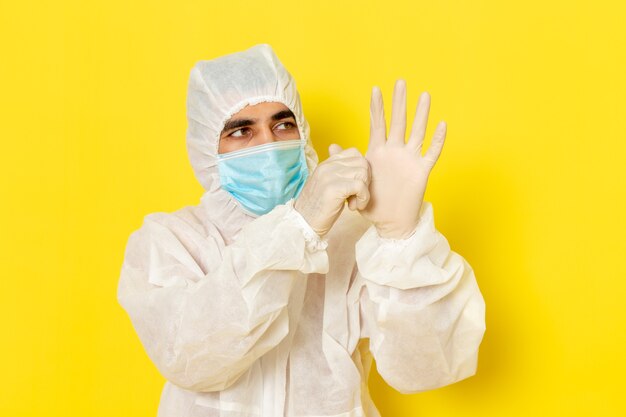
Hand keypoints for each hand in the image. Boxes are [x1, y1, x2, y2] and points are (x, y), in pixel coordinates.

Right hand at [295, 146, 370, 235]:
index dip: (361, 169)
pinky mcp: (333, 188)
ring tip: (354, 202)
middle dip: (366, 180)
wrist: (303, 223)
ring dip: (364, 190)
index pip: (353, 153)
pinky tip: (354, 207)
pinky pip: (360, 186)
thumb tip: (344, 155)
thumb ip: (337, 171)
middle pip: (362, 162)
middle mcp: (327, 166)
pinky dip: (363, 198)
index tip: (356, 185)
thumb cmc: (318, 208)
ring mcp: (329, 176)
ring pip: (363, 173)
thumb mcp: (327, 184)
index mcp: (326, 164)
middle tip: (357, 195)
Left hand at [359, 79, 446, 238]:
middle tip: (401, 81)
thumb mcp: (355, 180)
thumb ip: (346, 161)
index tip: (375, 88)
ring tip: (425, 95)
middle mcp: (395, 151)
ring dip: (421, 114)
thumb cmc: (372, 203)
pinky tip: (441, 125)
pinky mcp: (421, 171)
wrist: (388, 223)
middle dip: (399, 102)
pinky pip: (431, 153)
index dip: (376, 107)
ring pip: (417, 132)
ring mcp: (409, 159)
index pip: (377, 124)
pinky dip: (437, 139)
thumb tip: (332, 146)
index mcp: (378, 152)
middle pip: (398, 121)